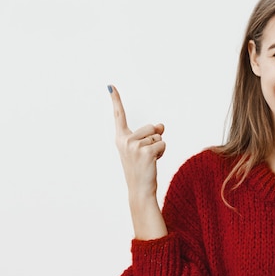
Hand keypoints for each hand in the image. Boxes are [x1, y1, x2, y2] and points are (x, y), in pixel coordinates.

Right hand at [108, 85, 165, 201]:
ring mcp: (134, 146)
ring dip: (159, 147)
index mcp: (121, 138)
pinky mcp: (145, 152)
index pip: (118, 116)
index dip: (116, 100)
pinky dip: (162, 152)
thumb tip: (162, 125)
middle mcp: (124, 140)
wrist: (139, 190)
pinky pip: (162, 143)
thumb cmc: (142, 169)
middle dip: (155, 139)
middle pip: (152, 127)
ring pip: (158, 135)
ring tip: (149, 160)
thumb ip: (151, 134)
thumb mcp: (144, 148)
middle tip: (146, 156)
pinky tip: (153, 163)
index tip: (111, 86)